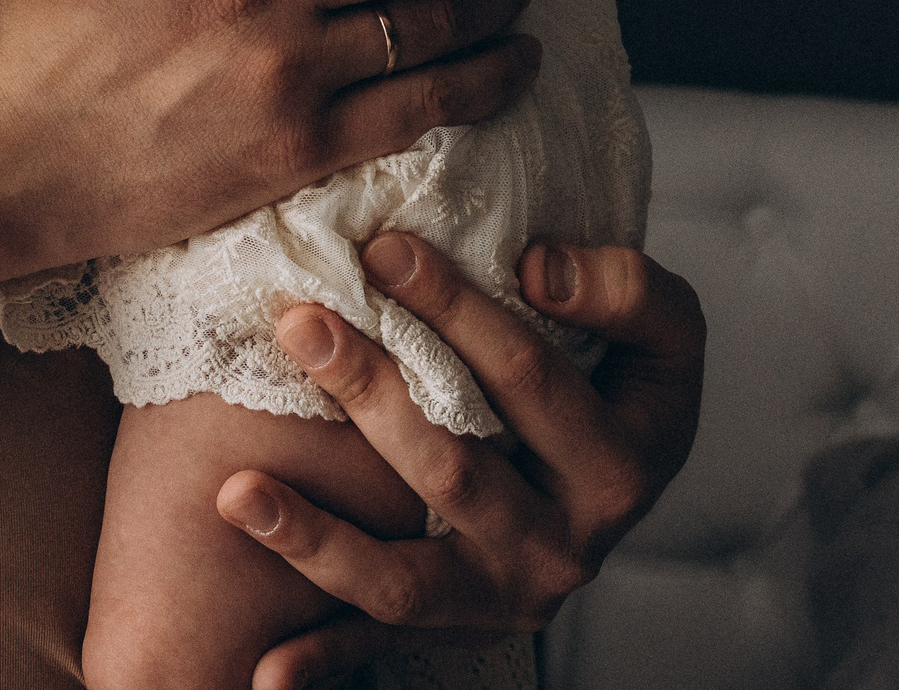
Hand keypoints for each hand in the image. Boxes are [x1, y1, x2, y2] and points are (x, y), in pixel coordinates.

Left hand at [216, 233, 705, 689]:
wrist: (617, 482)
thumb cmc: (621, 382)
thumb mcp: (663, 331)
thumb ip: (625, 290)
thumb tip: (536, 270)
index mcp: (619, 468)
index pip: (527, 380)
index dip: (456, 309)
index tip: (384, 250)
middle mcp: (564, 548)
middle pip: (452, 470)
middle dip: (369, 392)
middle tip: (299, 323)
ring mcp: (502, 599)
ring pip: (403, 580)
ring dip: (314, 539)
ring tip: (235, 490)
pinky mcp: (455, 632)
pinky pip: (379, 647)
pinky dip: (320, 663)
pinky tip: (262, 669)